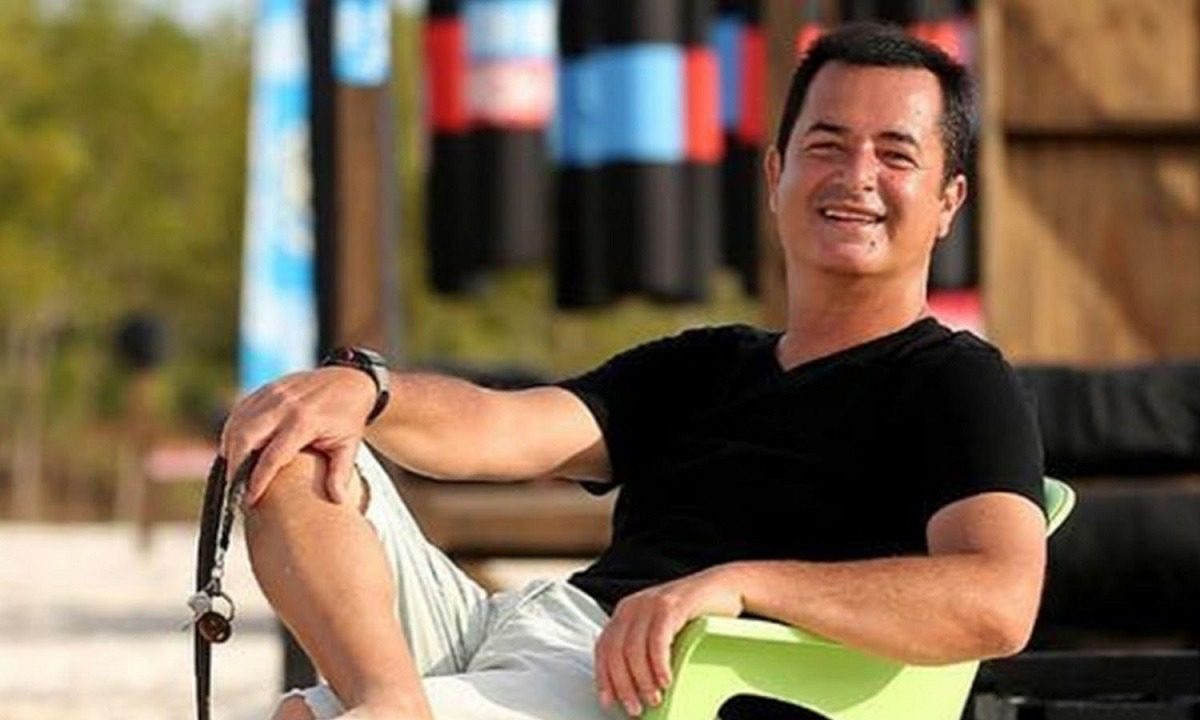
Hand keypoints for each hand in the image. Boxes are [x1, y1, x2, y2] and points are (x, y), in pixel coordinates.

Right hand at [220, 367, 377, 505]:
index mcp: (305, 422)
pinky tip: (236, 449)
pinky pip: (240, 411)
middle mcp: (284, 406)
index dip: (257, 481)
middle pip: (245, 438)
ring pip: (237, 424)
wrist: (350, 379)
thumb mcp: (350, 445)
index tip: (249, 500)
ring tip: (235, 472)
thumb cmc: (349, 416)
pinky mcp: (266, 389)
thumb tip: (337, 501)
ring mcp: (273, 394)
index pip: (272, 457)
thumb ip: (341, 473)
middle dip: (235, 467)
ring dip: (230, 449)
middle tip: (235, 488)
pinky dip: (233, 431)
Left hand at [593, 565, 744, 716]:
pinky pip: (658, 640)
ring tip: (654, 698)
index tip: (609, 701)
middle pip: (615, 651)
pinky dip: (659, 664)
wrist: (725, 587)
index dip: (604, 677)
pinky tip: (666, 680)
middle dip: (623, 685)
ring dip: (642, 680)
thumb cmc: (695, 615)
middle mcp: (634, 606)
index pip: (604, 648)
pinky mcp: (672, 605)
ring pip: (634, 649)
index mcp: (626, 612)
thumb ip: (644, 650)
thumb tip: (635, 689)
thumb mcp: (661, 631)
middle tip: (635, 708)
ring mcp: (652, 603)